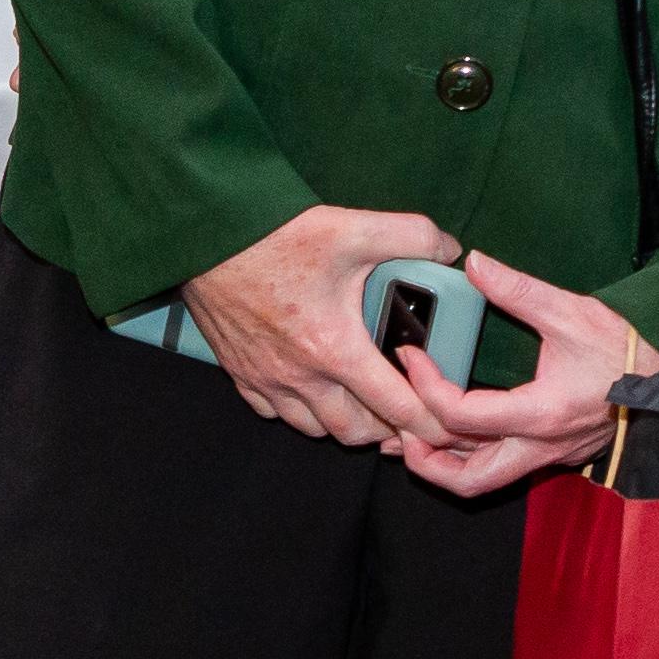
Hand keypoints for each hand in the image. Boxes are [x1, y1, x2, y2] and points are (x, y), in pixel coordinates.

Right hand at [183, 206, 465, 448]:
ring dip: (345, 422)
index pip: (396, 406)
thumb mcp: (356, 228)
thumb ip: (415, 236)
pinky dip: (300, 411)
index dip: (431, 424)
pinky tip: (315, 388)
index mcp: (336, 348)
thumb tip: (450, 249)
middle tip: (409, 408)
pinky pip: (273, 413)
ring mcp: (266, 378)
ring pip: (313, 428)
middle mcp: (299, 375)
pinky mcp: (240, 372)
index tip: (450, 429)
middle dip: (389, 428)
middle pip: (355, 431)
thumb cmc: (275, 235)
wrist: (208, 234)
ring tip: (367, 401)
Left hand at [384, 245, 658, 498]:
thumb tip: (474, 264)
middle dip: (421, 456)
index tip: (410, 357)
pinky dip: (468, 457)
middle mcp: (540, 445)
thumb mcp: (574, 313)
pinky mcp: (554, 455)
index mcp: (540, 412)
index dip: (424, 387)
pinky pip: (500, 469)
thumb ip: (519, 290)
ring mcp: (547, 456)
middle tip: (398, 422)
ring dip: (442, 465)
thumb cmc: (630, 355)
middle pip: (464, 479)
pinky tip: (455, 435)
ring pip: (480, 482)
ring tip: (414, 436)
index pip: (460, 415)